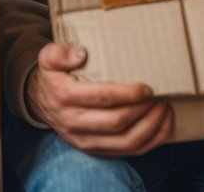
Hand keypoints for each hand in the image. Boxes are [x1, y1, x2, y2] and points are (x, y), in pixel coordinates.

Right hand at [26, 42, 171, 155]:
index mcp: (66, 97)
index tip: (147, 87)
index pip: (102, 98)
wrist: (39, 101)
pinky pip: (129, 151)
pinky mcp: (96, 149)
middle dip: (144, 110)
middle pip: (118, 123)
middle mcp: (75, 123)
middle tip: (160, 95)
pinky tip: (162, 124)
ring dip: (152, 127)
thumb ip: (60, 52)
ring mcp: (85, 140)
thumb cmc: (53, 76)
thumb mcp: (47, 57)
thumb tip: (81, 55)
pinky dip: (151, 141)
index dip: (128, 94)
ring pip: (126, 142)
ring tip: (164, 108)